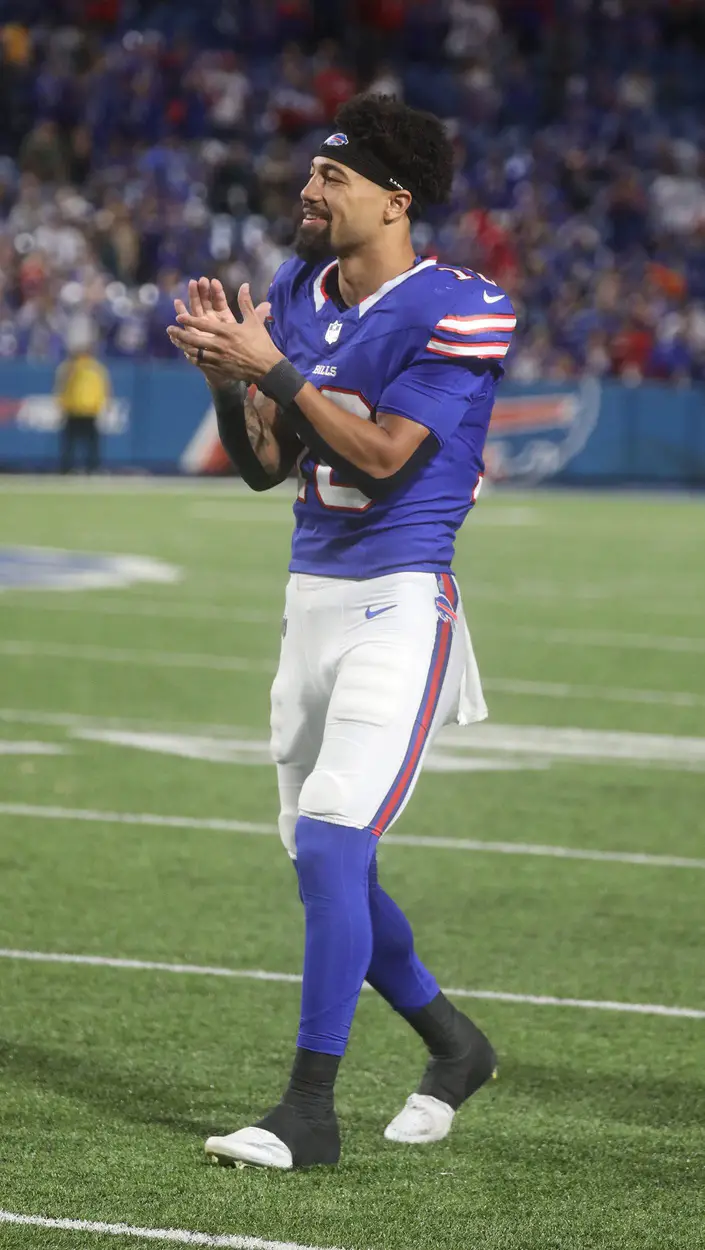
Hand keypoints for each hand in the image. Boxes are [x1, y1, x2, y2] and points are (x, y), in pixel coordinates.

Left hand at [167, 282, 281, 384]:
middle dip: (180, 334)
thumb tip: (244, 285)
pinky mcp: (221, 368)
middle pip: (195, 339)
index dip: (190, 320)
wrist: (267, 367)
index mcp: (228, 332)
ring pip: (196, 352)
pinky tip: (187, 355)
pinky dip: (193, 359)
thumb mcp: (253, 322)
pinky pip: (202, 363)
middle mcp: (221, 345)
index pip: (204, 324)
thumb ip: (246, 303)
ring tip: (175, 341)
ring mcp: (219, 358)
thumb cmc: (261, 343)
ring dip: (183, 346)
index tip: (179, 316)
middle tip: (169, 329)